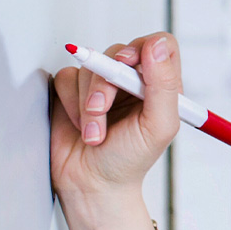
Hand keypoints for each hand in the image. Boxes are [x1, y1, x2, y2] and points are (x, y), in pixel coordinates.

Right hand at [49, 32, 181, 229]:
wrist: (91, 184)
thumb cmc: (129, 161)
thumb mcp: (158, 126)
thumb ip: (163, 85)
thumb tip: (157, 45)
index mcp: (159, 86)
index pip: (159, 45)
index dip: (144, 49)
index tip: (129, 65)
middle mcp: (131, 81)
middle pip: (119, 51)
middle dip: (106, 83)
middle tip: (101, 108)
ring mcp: (101, 84)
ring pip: (90, 66)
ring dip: (88, 102)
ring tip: (94, 133)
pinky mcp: (72, 90)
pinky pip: (66, 76)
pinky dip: (71, 102)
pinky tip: (79, 127)